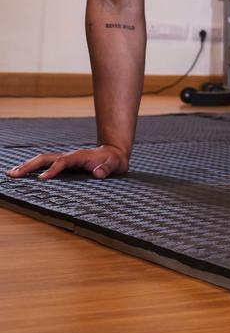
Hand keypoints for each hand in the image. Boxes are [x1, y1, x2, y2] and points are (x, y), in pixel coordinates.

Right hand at [6, 144, 129, 179]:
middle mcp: (69, 156)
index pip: (63, 162)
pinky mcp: (63, 164)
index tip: (42, 179)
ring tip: (11, 173)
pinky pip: (44, 165)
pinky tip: (21, 173)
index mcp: (80, 156)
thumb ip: (107, 168)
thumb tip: (98, 174)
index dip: (53, 169)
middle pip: (46, 158)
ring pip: (42, 160)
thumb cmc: (114, 161)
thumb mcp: (115, 164)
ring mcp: (64, 160)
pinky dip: (32, 168)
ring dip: (27, 166)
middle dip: (30, 166)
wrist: (113, 154)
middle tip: (14, 174)